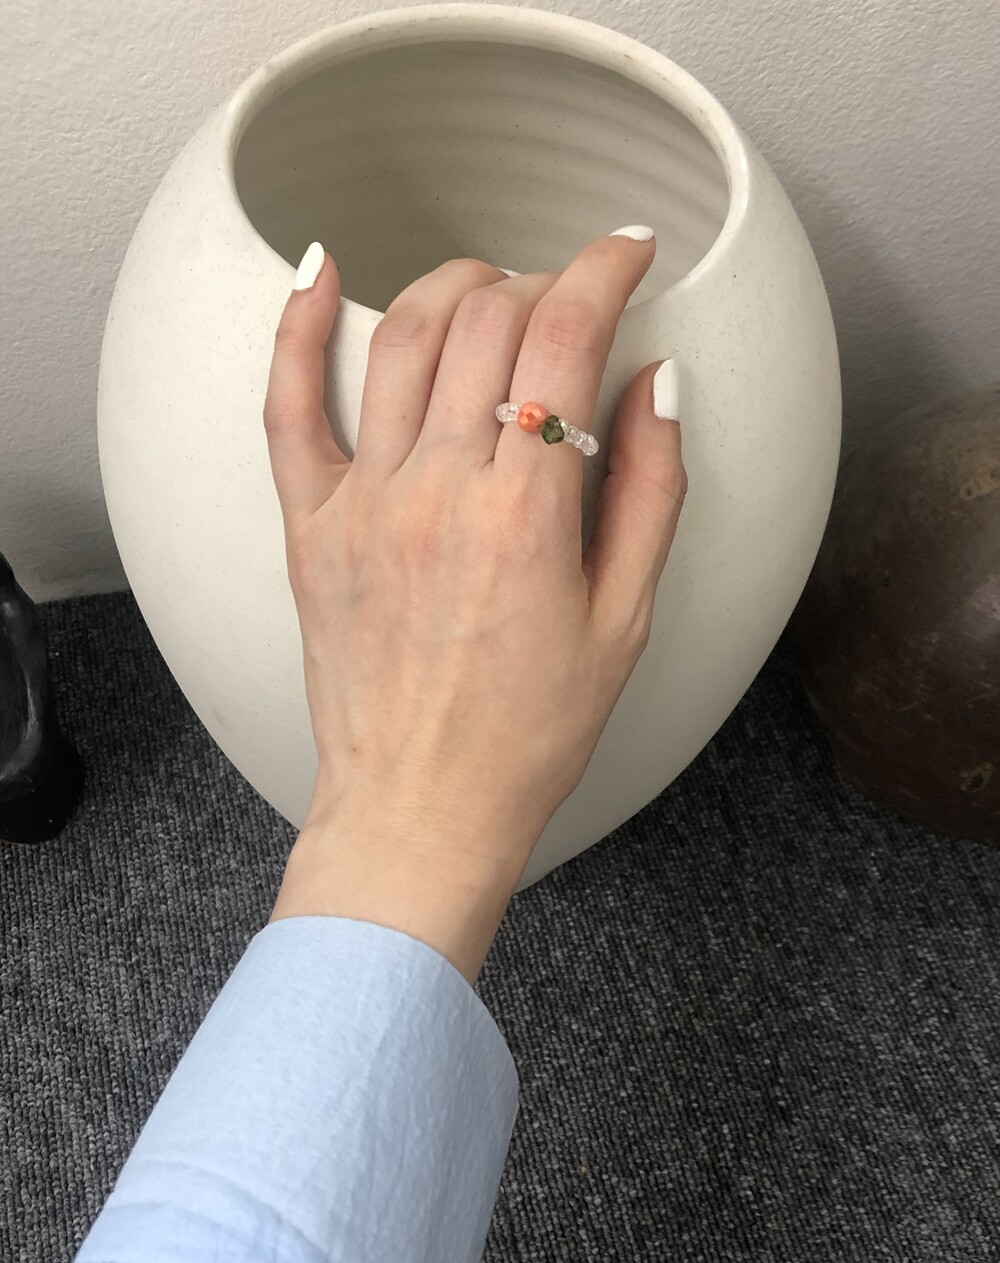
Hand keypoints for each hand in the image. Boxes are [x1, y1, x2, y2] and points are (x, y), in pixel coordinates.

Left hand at [263, 232, 684, 983]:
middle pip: (488, 322)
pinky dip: (296, 327)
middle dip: (541, 283)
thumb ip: (651, 492)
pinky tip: (317, 270)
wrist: (421, 810)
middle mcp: (439, 490)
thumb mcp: (626, 621)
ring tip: (491, 289)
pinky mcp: (311, 526)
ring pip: (401, 339)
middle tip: (568, 304)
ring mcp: (364, 503)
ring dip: (454, 287)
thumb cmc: (528, 734)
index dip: (606, 270)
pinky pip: (287, 406)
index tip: (627, 250)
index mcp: (527, 514)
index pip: (567, 338)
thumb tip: (657, 383)